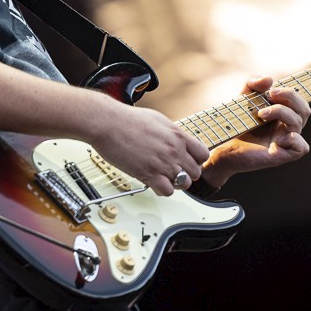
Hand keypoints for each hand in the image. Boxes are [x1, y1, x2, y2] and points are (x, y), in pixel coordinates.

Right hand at [89, 99, 209, 196]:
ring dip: (174, 183)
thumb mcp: (158, 120)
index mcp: (178, 135)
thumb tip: (178, 141)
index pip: (202, 155)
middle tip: (172, 171)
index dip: (195, 161)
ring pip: (183, 184)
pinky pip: (167, 191)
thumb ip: (172, 133)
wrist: (107, 123)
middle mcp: (174, 150)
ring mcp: (163, 163)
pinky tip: (154, 182)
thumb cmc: (127, 119)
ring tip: (162, 177)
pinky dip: (162, 190)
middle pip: (195, 172)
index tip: (187, 162)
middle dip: (185, 173)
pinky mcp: (149, 174)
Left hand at [200, 75, 310, 187]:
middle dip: (290, 97)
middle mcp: (287, 128)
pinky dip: (293, 140)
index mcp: (283, 115)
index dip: (289, 93)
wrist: (224, 145)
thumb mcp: (244, 98)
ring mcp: (285, 142)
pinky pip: (302, 148)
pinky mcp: (281, 155)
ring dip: (281, 112)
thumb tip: (269, 79)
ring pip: (299, 123)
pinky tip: (276, 139)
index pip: (299, 101)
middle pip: (304, 109)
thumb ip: (253, 84)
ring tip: (261, 114)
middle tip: (269, 96)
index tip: (270, 91)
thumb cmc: (237, 123)